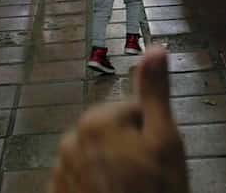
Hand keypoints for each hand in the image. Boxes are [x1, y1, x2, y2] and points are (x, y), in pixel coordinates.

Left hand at [50, 48, 187, 192]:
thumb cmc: (154, 191)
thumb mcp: (165, 141)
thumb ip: (155, 93)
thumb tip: (156, 47)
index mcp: (96, 119)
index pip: (134, 112)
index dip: (151, 133)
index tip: (158, 158)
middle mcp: (70, 138)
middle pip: (113, 134)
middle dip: (131, 150)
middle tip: (149, 178)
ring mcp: (60, 170)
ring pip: (98, 158)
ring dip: (113, 169)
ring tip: (132, 191)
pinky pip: (81, 181)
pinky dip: (95, 188)